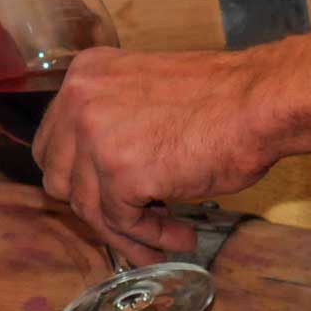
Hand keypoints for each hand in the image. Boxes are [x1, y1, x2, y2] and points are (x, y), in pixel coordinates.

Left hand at [32, 46, 268, 264]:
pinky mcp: (120, 173)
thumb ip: (114, 118)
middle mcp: (80, 99)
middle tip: (129, 216)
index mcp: (86, 73)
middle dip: (93, 204)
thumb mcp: (146, 90)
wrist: (257, 102)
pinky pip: (122, 222)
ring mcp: (96, 136)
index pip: (54, 140)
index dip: (79, 174)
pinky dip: (148, 236)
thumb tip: (99, 170)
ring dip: (127, 230)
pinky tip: (178, 236)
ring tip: (164, 237)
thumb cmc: (219, 96)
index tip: (104, 193)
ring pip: (89, 207)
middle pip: (59, 177)